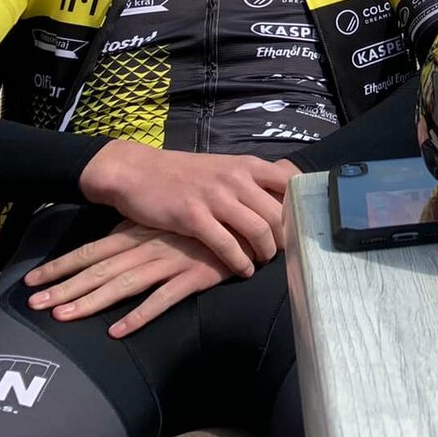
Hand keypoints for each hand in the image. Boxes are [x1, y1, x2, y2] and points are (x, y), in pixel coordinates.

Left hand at [24, 222, 230, 337]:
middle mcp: (149, 246)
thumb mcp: (165, 222)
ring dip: (92, 301)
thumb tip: (106, 244)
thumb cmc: (204, 222)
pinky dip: (140, 315)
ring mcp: (171, 261)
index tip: (32, 281)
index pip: (92, 250)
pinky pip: (163, 298)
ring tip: (64, 318)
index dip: (61, 266)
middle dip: (65, 287)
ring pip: (124, 284)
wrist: (248, 219)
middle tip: (36, 306)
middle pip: (100, 269)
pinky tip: (118, 331)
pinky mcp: (194, 276)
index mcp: (139, 233)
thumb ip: (137, 234)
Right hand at [78, 143, 296, 277]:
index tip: (301, 225)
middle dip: (285, 238)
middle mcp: (236, 179)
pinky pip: (226, 245)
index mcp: (247, 165)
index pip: (290, 182)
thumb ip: (249, 180)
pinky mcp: (193, 217)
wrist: (137, 171)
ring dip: (266, 252)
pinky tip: (242, 271)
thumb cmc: (182, 173)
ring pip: (258, 230)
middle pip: (278, 213)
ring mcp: (215, 198)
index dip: (300, 206)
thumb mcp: (222, 167)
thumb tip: (279, 199)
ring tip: (264, 262)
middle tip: (283, 252)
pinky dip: (239, 262)